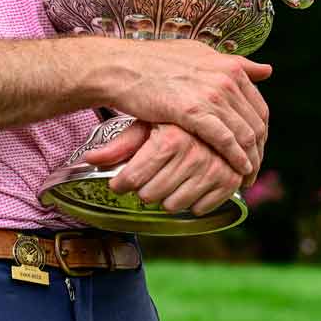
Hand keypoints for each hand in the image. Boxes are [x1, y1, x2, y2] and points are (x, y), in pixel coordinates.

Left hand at [86, 123, 248, 214]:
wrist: (213, 111)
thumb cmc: (173, 119)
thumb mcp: (144, 125)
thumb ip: (120, 146)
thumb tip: (91, 159)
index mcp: (170, 138)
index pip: (133, 179)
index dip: (122, 184)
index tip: (120, 183)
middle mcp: (194, 153)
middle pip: (150, 195)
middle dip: (143, 191)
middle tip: (146, 181)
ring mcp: (214, 167)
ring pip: (173, 205)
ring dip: (166, 199)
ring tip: (167, 183)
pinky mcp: (230, 179)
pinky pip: (200, 209)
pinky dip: (191, 203)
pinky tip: (188, 187)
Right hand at [98, 39, 269, 178]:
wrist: (123, 67)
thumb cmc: (157, 62)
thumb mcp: (200, 54)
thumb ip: (235, 63)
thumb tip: (267, 70)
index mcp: (230, 66)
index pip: (259, 106)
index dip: (262, 132)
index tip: (258, 148)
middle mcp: (226, 79)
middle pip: (256, 123)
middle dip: (259, 150)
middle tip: (255, 167)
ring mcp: (211, 95)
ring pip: (244, 134)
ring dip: (250, 159)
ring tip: (248, 175)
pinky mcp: (193, 111)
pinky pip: (225, 140)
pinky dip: (235, 158)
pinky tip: (238, 170)